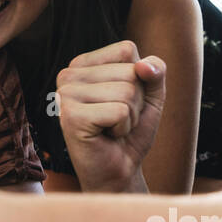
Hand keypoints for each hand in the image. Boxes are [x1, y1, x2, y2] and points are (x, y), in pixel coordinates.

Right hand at [56, 40, 165, 192]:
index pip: (127, 50)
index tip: (122, 101)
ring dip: (131, 116)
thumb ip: (155, 71)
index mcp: (82, 64)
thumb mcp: (150, 95)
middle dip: (137, 101)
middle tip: (118, 120)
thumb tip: (143, 65)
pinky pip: (120, 111)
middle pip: (129, 72)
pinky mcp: (71, 116)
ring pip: (127, 92)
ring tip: (112, 128)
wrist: (119, 172)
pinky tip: (107, 136)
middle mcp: (68, 75)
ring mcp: (66, 95)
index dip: (139, 78)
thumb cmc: (130, 133)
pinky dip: (123, 128)